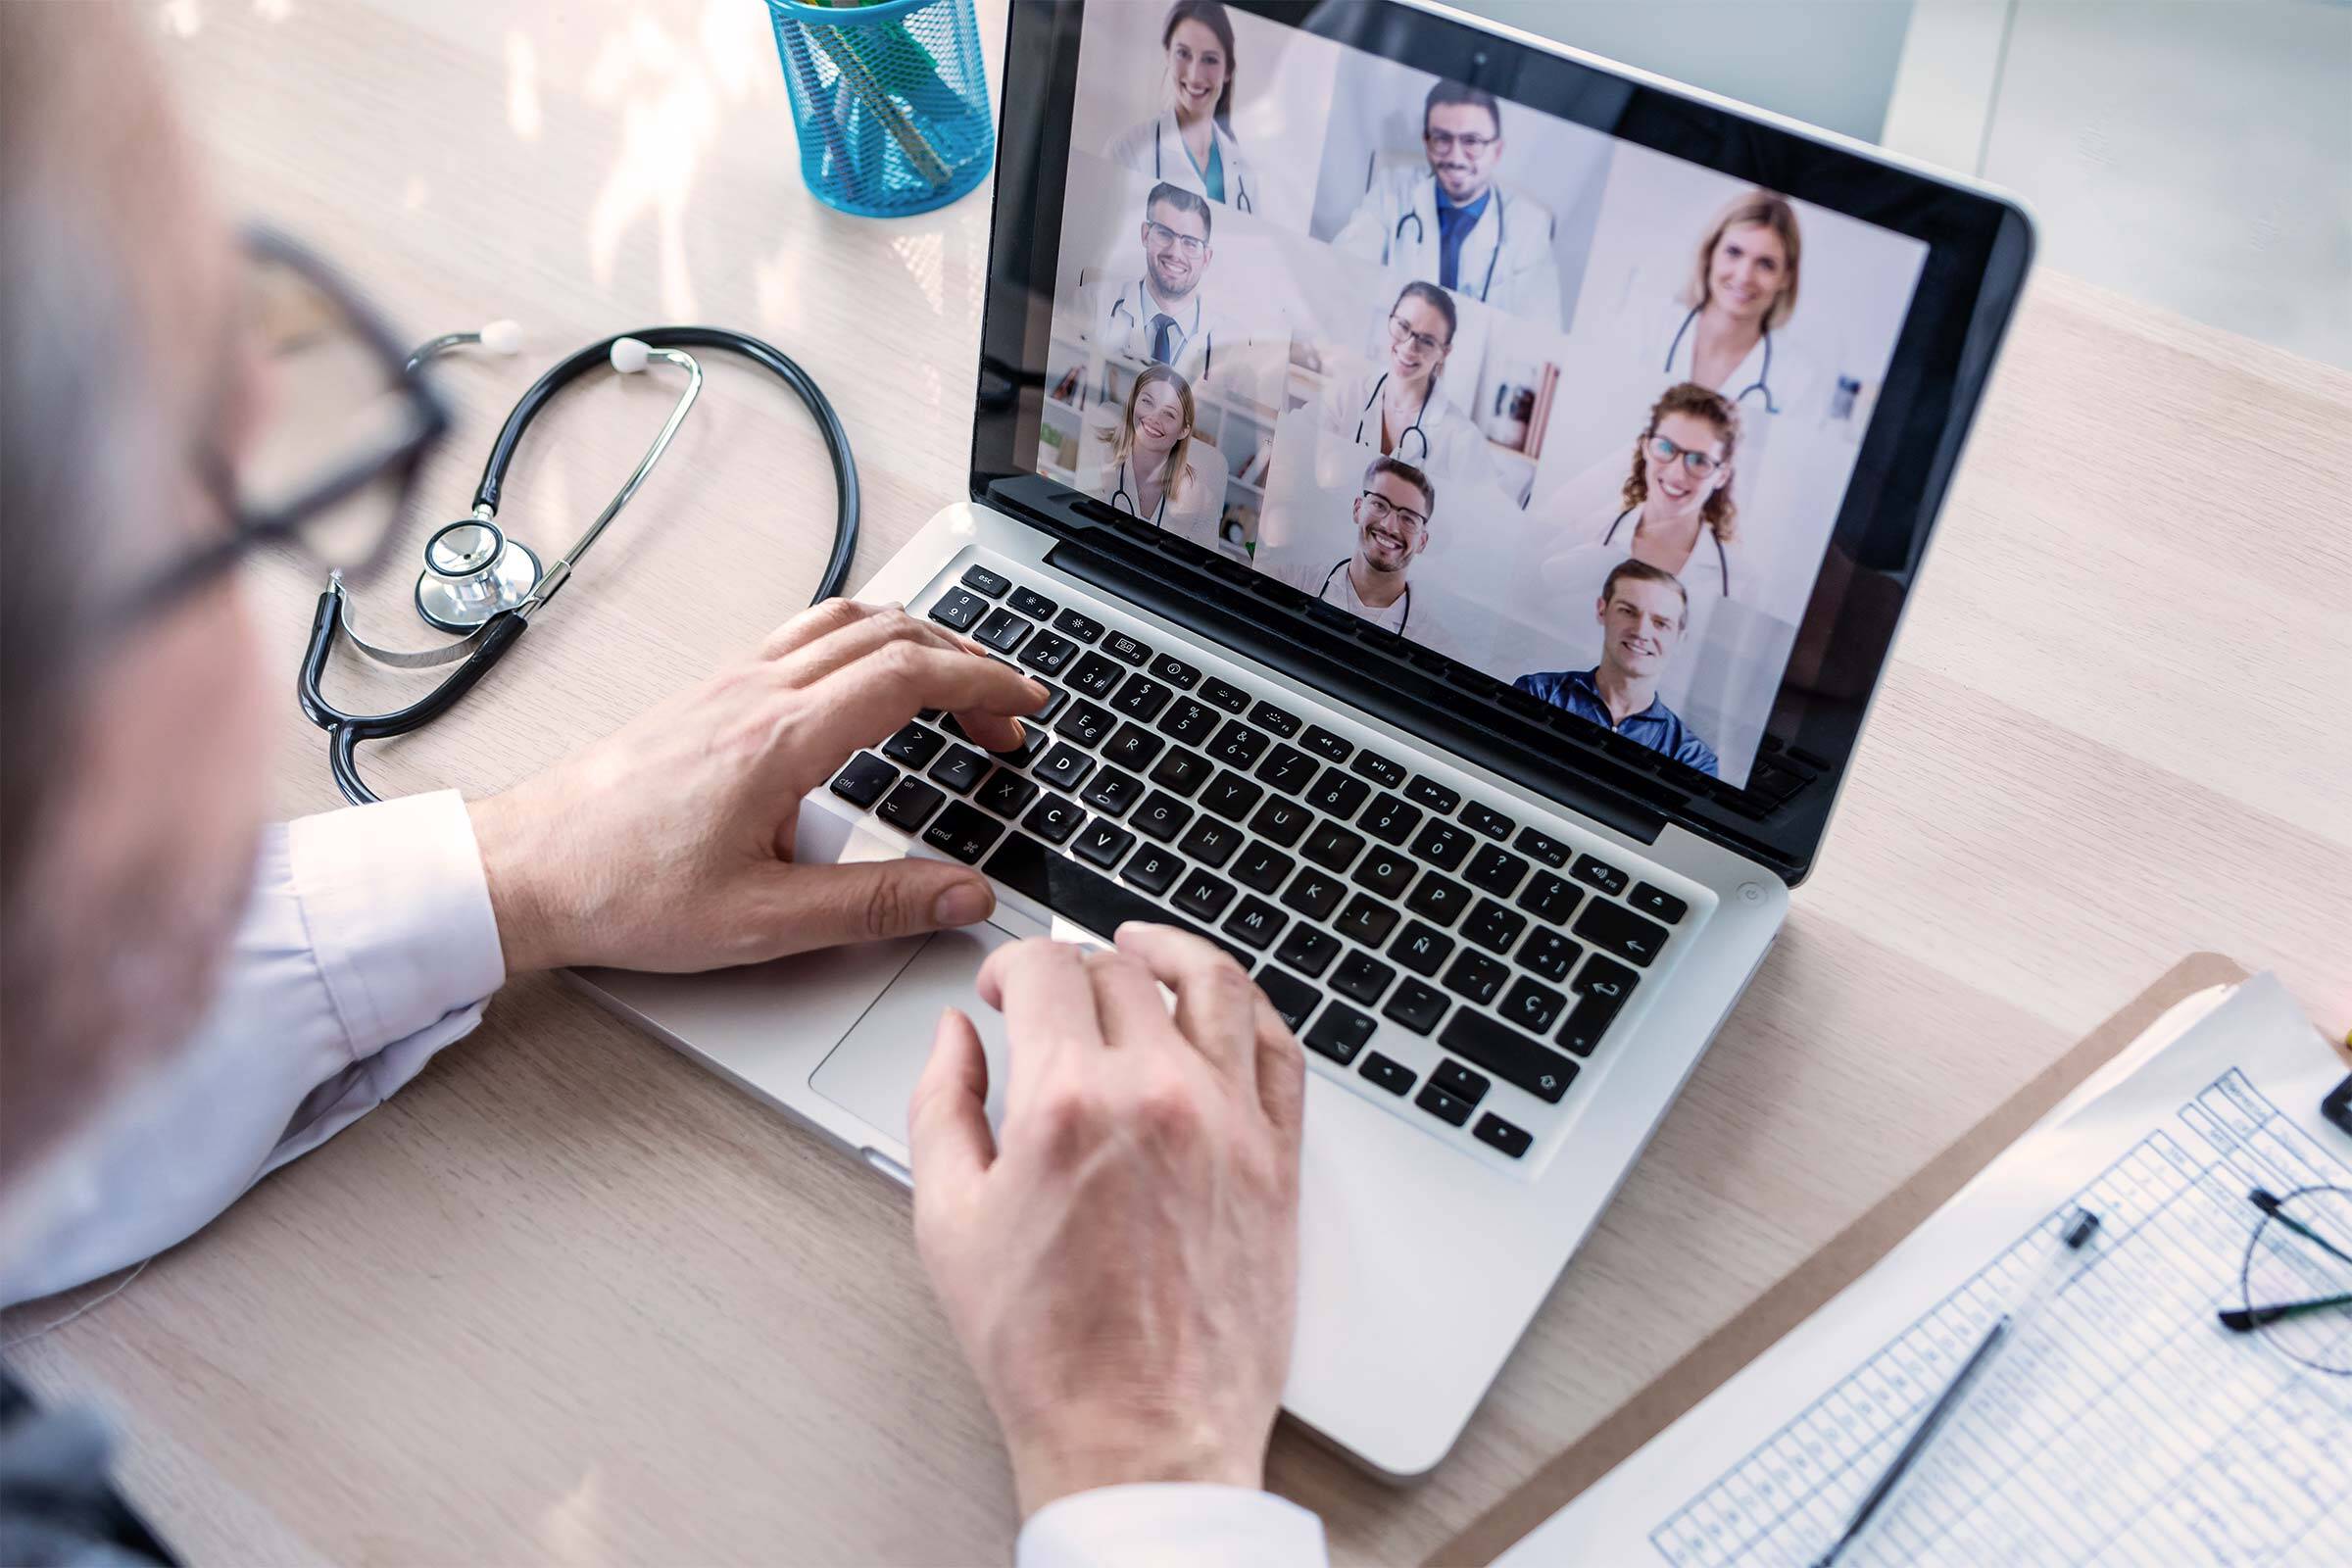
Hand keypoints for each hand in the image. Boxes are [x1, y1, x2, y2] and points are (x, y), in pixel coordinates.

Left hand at [466, 599, 1046, 974]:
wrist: (525, 869)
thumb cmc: (623, 892)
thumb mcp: (763, 923)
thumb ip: (876, 905)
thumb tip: (963, 895)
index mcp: (780, 739)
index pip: (909, 677)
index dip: (984, 684)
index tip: (1028, 706)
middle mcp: (755, 693)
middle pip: (888, 634)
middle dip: (965, 663)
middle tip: (1009, 713)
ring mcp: (728, 685)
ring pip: (843, 622)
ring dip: (915, 638)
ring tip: (955, 679)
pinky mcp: (707, 695)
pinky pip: (802, 636)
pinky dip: (861, 640)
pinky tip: (865, 677)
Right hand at [908, 924, 1306, 1516]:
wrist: (1140, 1435)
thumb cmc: (1046, 1350)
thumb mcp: (948, 1221)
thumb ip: (941, 1105)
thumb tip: (953, 1036)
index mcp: (1069, 1103)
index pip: (1048, 970)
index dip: (1013, 964)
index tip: (1003, 989)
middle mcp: (1159, 1094)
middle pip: (1122, 973)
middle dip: (1076, 967)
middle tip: (1054, 993)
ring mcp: (1231, 1122)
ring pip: (1214, 984)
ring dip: (1172, 953)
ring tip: (1145, 951)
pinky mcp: (1279, 1159)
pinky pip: (1278, 1049)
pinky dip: (1248, 1011)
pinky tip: (1221, 1009)